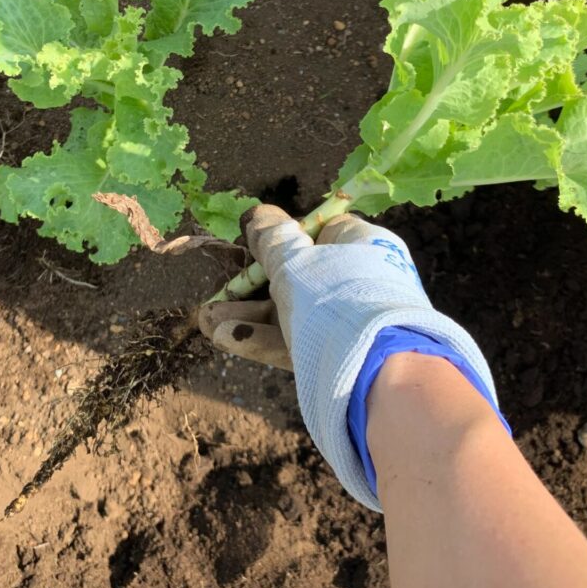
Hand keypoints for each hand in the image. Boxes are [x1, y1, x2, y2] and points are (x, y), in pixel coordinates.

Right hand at [198, 205, 427, 369]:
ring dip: (246, 315)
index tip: (250, 248)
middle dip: (251, 286)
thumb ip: (272, 239)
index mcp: (361, 245)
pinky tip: (222, 336)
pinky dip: (260, 338)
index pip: (320, 232)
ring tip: (206, 320)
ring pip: (291, 313)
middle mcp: (359, 281)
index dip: (284, 238)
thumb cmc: (337, 296)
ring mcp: (350, 322)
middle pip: (298, 277)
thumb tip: (258, 215)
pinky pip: (296, 341)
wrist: (380, 372)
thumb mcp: (295, 261)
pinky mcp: (338, 357)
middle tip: (218, 293)